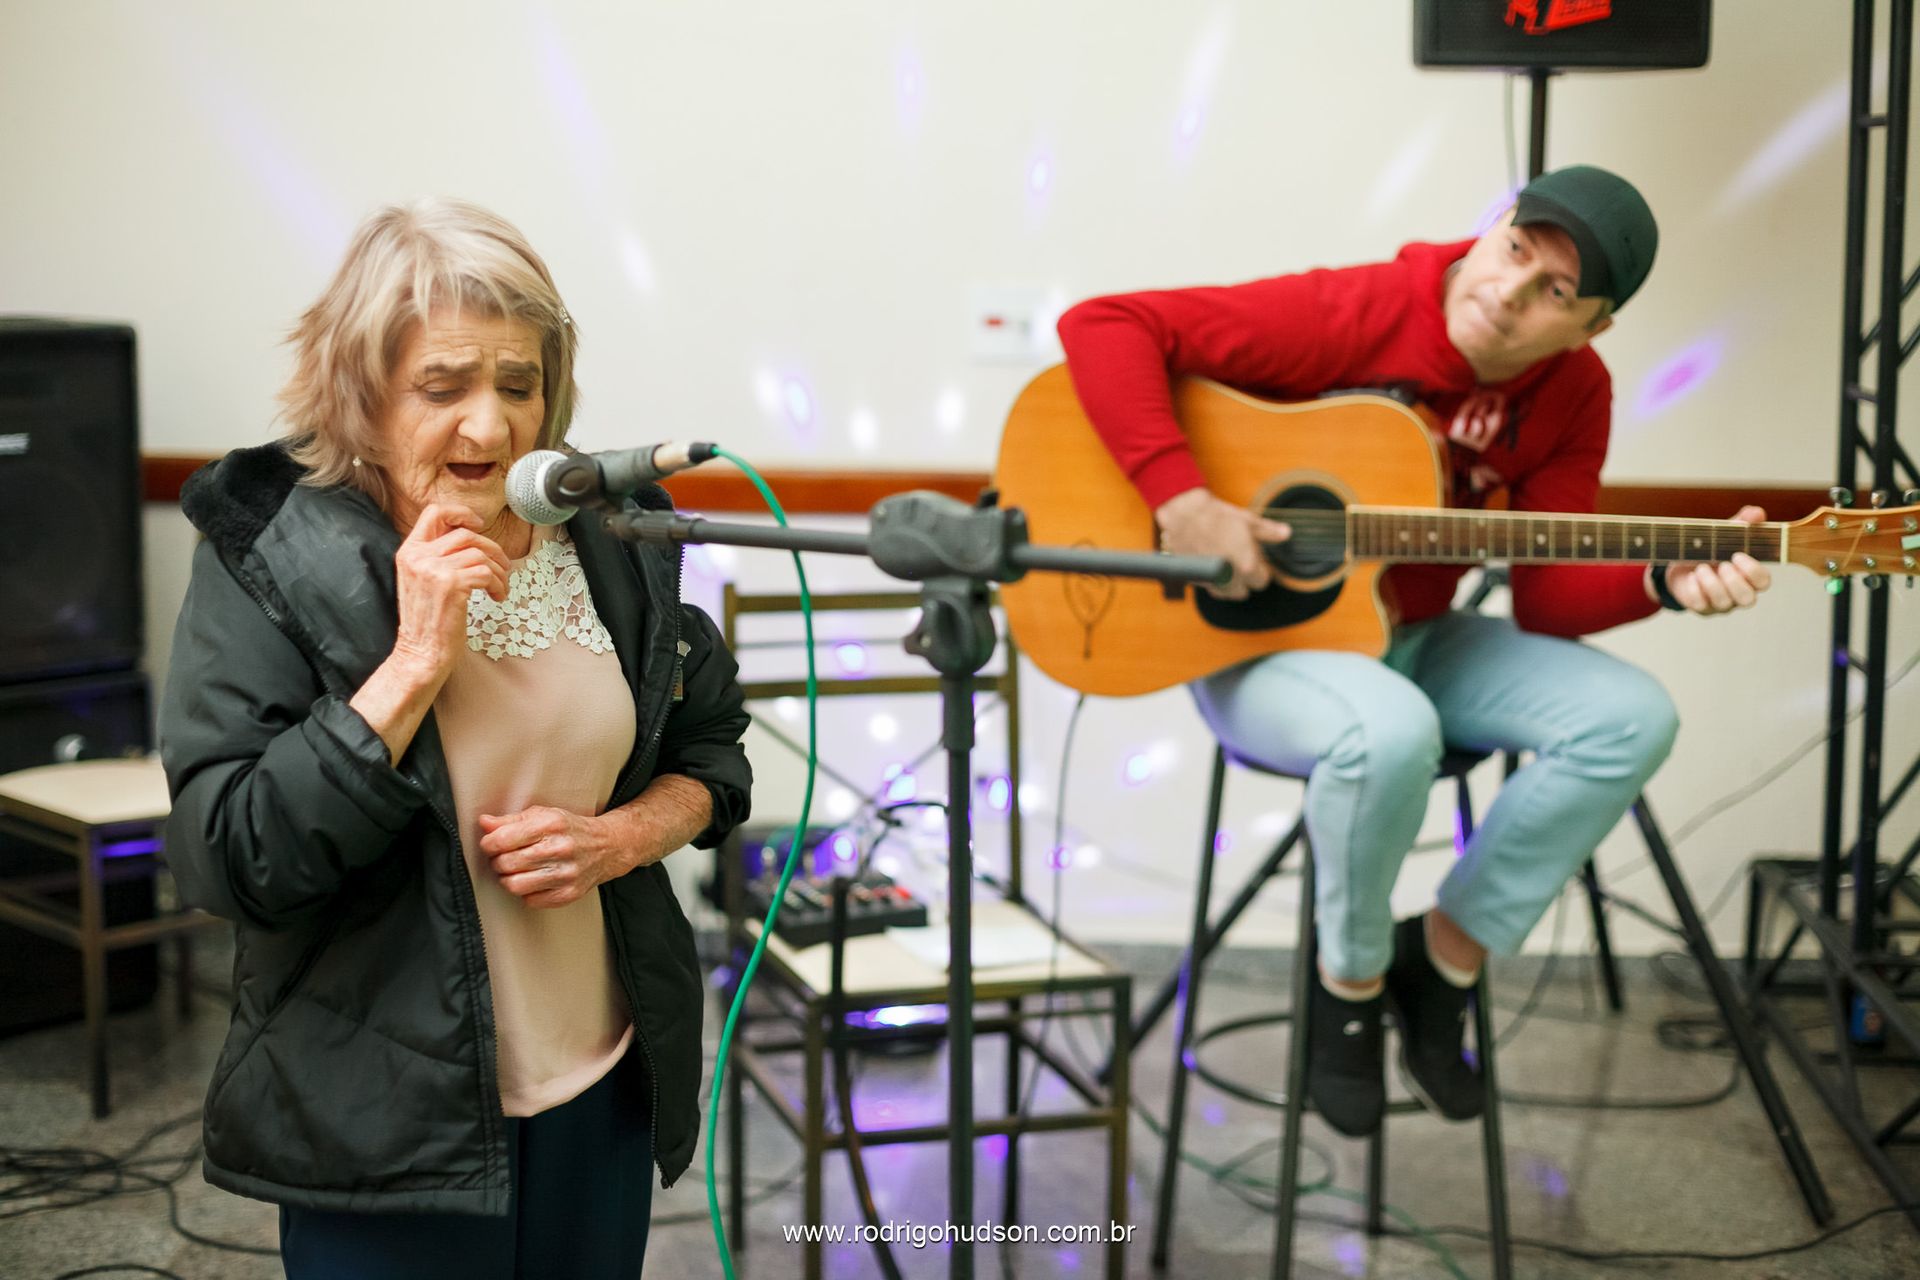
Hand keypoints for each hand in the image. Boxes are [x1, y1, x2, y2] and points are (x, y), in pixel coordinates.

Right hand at [390, 504, 511, 683]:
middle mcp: (418, 556)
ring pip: (480, 554)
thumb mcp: (422, 581)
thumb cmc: (428, 621)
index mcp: (409, 552)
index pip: (434, 513)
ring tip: (499, 587)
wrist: (421, 653)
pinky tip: (496, 597)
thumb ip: (436, 557)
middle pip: (466, 534)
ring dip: (498, 571)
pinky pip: (486, 573)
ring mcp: (434, 569)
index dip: (461, 514)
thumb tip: (470, 537)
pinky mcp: (451, 584)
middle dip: (492, 549)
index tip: (478, 525)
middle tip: (502, 567)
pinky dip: (498, 584)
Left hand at [479, 807, 634, 907]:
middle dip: (497, 861)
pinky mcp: (568, 893)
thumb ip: (511, 820)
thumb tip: (484, 823)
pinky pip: (529, 900)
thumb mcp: (543, 815)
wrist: (607, 847)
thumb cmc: (571, 829)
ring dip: (507, 879)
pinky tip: (533, 881)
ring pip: (514, 885)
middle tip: (503, 857)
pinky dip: (526, 892)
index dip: (489, 843)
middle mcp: (560, 848)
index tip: (490, 844)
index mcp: (551, 824)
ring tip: (514, 871)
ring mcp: (565, 873)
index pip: (503, 839)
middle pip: (506, 863)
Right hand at [1154, 488, 1291, 600]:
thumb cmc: (1217, 516)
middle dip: (1246, 578)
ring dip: (1231, 583)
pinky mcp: (1196, 579)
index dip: (1262, 569)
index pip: (1262, 581)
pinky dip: (1215, 581)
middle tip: (1242, 559)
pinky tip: (1215, 564)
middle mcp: (1230, 579)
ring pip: (1227, 593)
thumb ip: (1268, 531)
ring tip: (1228, 562)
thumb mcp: (1247, 520)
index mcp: (1247, 566)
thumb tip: (1286, 533)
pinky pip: (1211, 588)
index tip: (1258, 558)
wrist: (1182, 516)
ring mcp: (1211, 581)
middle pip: (1244, 590)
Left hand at [1659, 505, 1772, 614]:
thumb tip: (1756, 512)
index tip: (1737, 555)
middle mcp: (1738, 593)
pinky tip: (1691, 577)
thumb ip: (1742, 523)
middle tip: (1722, 565)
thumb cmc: (1713, 549)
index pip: (1763, 582)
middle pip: (1748, 599)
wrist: (1683, 563)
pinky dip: (1695, 590)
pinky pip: (1700, 605)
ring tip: (1701, 567)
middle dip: (1734, 582)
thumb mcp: (1726, 533)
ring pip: (1723, 603)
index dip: (1753, 571)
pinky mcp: (1701, 607)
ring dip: (1712, 583)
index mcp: (1750, 576)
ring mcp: (1720, 603)